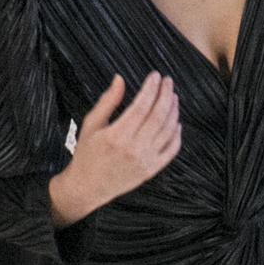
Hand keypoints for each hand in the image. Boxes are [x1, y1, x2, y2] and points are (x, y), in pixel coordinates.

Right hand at [47, 71, 181, 222]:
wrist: (86, 188)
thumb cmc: (87, 155)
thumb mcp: (91, 125)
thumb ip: (107, 101)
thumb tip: (120, 79)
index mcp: (116, 136)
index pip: (141, 105)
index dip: (151, 88)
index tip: (155, 76)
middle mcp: (133, 149)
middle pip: (158, 115)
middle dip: (166, 94)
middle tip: (168, 81)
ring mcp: (145, 161)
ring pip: (168, 130)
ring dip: (173, 111)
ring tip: (172, 97)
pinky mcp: (151, 170)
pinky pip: (171, 150)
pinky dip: (177, 134)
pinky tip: (176, 122)